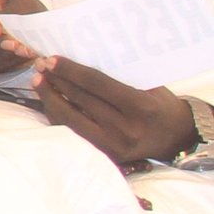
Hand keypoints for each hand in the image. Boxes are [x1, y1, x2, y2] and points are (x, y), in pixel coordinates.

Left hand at [35, 56, 200, 167]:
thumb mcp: (146, 86)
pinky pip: (72, 132)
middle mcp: (126, 128)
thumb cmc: (159, 104)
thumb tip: (76, 59)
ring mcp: (113, 145)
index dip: (70, 70)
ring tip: (38, 81)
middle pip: (80, 100)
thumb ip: (117, 76)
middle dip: (56, 80)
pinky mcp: (104, 154)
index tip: (51, 59)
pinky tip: (49, 100)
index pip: (96, 84)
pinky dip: (58, 115)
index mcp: (140, 107)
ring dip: (50, 98)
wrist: (175, 137)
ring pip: (70, 119)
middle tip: (39, 65)